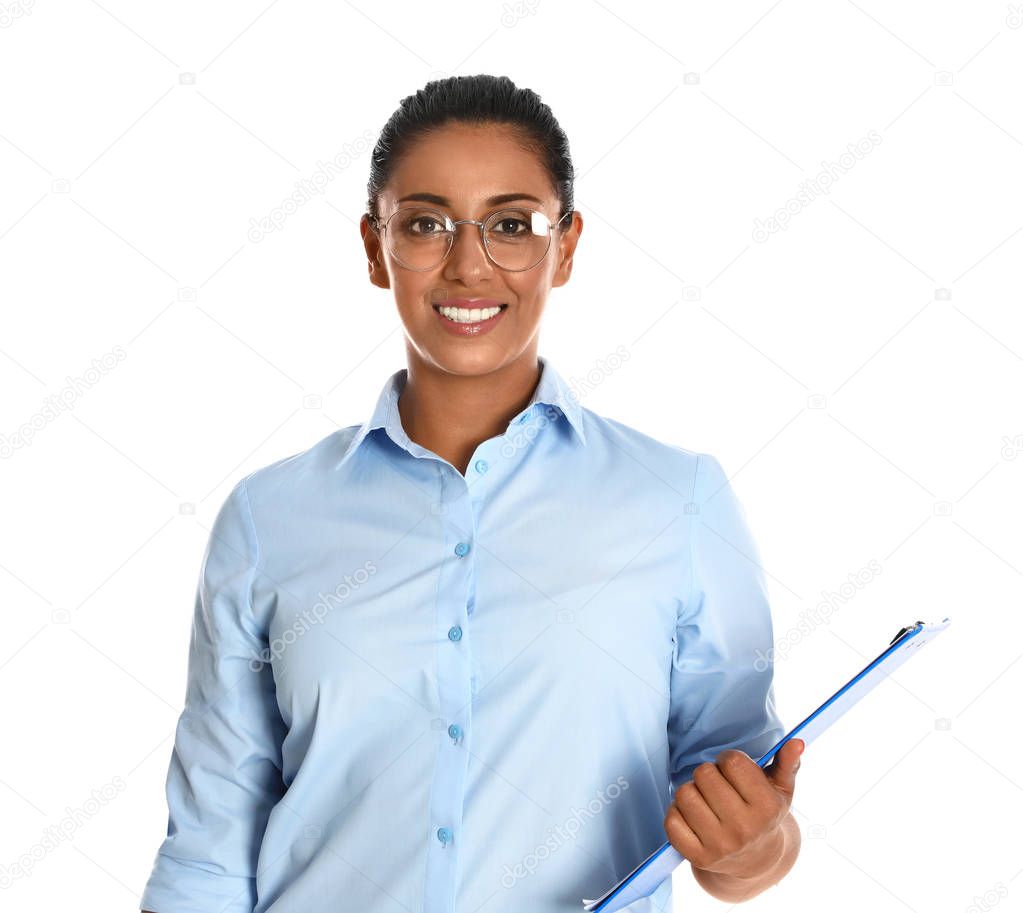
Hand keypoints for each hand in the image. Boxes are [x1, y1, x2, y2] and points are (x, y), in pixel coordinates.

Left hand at [663, 738, 802, 879]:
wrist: (756, 861)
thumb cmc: (765, 815)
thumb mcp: (781, 789)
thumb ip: (787, 762)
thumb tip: (796, 742)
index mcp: (767, 809)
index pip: (732, 762)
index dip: (728, 759)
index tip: (733, 770)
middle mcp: (744, 829)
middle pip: (704, 774)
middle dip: (709, 773)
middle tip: (719, 786)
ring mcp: (719, 846)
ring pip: (684, 793)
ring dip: (692, 791)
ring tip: (706, 800)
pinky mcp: (697, 857)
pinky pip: (671, 820)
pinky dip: (677, 813)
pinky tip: (693, 817)